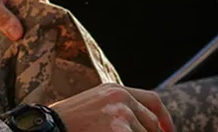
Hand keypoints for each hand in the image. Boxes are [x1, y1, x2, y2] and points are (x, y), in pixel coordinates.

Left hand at [0, 0, 48, 39]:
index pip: (43, 7)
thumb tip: (18, 35)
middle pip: (42, 8)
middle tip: (16, 34)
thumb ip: (2, 17)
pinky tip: (14, 17)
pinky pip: (36, 4)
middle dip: (31, 21)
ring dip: (28, 17)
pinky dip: (27, 12)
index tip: (25, 37)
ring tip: (12, 23)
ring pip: (39, 8)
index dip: (36, 23)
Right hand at [50, 83, 175, 131]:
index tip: (168, 131)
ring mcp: (120, 113)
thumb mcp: (95, 105)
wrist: (48, 126)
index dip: (165, 119)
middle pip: (151, 122)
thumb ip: (118, 107)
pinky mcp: (118, 129)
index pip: (153, 101)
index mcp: (116, 89)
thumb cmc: (67, 122)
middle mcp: (121, 97)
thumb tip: (142, 123)